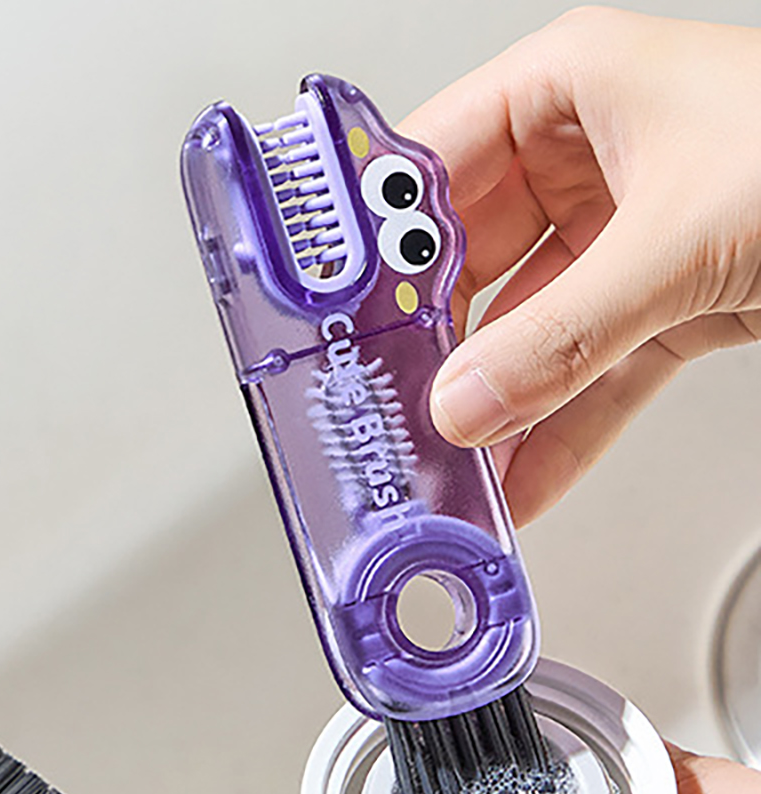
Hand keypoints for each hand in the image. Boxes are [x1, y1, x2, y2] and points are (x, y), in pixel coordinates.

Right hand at [402, 8, 760, 524]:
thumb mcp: (686, 237)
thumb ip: (564, 333)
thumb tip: (468, 402)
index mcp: (571, 91)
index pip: (426, 165)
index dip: (372, 242)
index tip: (332, 313)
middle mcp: (587, 159)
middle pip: (466, 265)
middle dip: (430, 347)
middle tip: (384, 405)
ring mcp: (623, 236)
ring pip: (524, 331)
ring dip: (491, 405)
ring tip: (445, 461)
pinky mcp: (664, 302)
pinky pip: (585, 373)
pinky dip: (554, 430)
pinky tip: (517, 476)